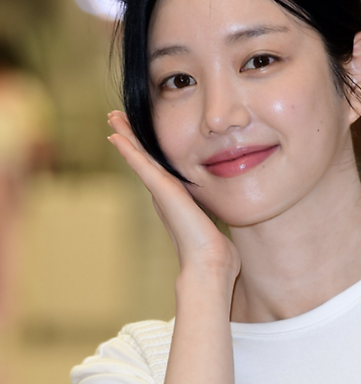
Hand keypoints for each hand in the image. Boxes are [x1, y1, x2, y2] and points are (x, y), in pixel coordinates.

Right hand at [107, 111, 239, 282]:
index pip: (160, 170)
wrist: (210, 265)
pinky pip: (141, 165)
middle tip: (115, 119)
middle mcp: (165, 196)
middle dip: (132, 139)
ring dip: (126, 137)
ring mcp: (162, 193)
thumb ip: (216, 226)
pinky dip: (128, 149)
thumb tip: (226, 236)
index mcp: (177, 202)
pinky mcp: (163, 191)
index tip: (139, 138)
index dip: (148, 153)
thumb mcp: (217, 231)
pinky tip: (115, 135)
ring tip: (112, 118)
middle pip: (145, 160)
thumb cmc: (217, 255)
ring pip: (140, 158)